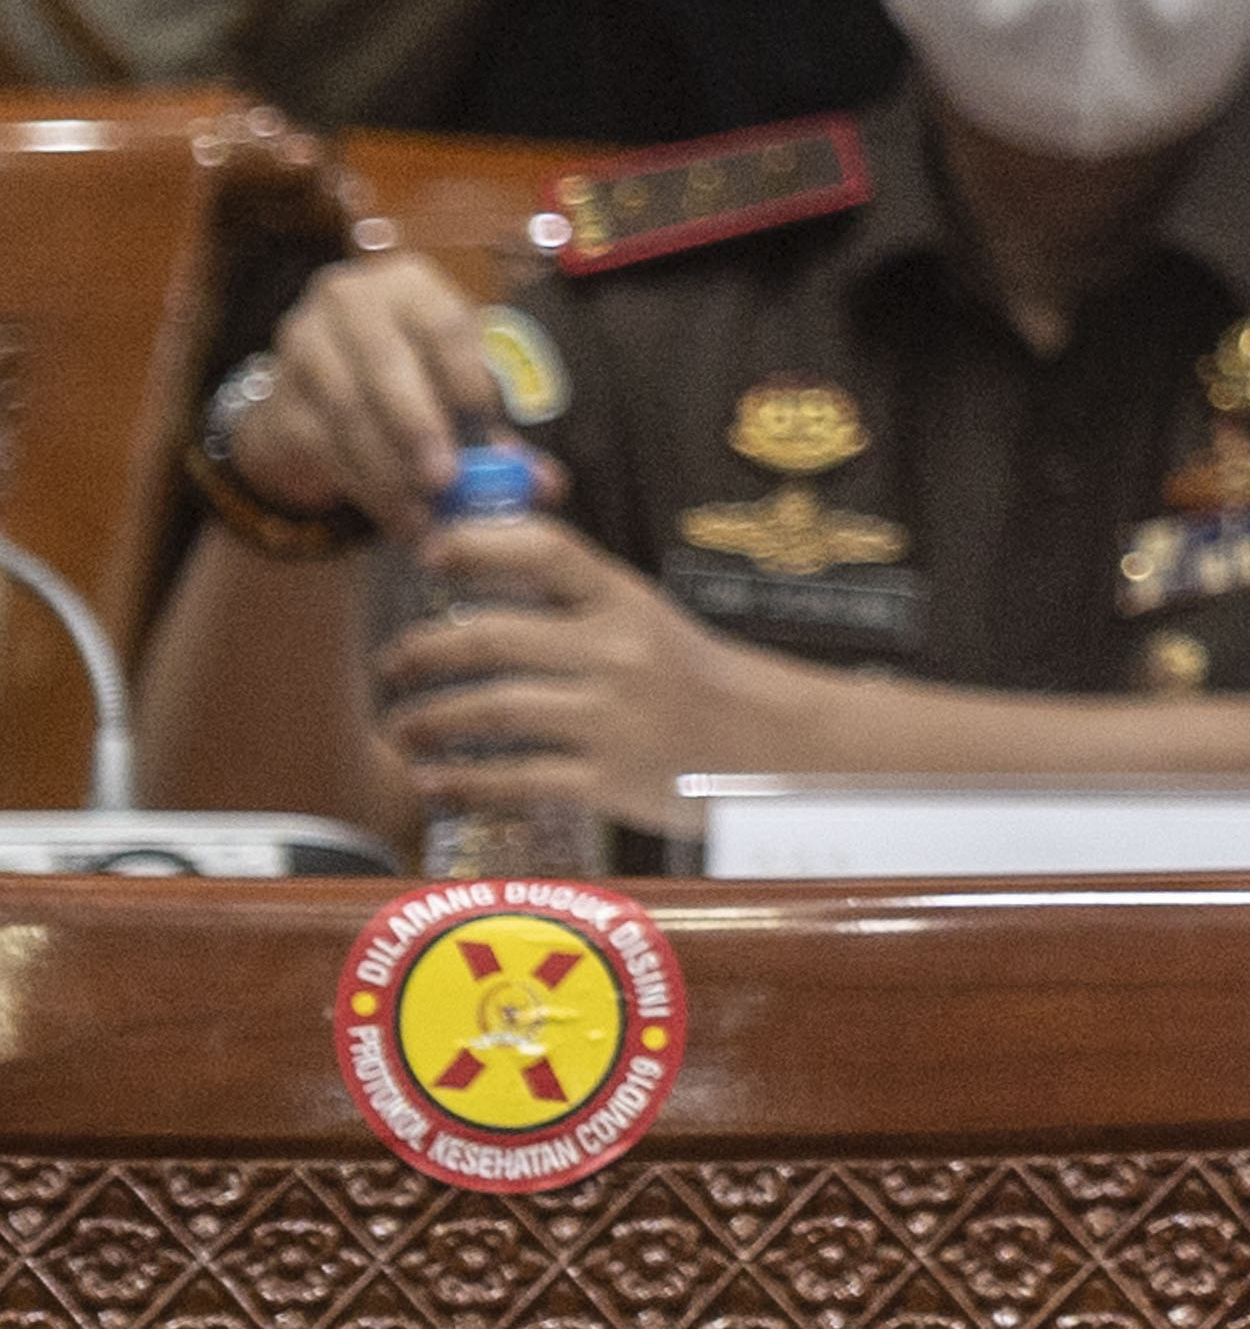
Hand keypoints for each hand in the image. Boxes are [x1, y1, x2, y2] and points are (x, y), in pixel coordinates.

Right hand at [246, 254, 556, 536]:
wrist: (317, 398)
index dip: (465, 379)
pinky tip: (395, 519)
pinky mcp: (276, 394)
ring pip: (348, 409)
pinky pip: (321, 444)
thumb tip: (547, 485)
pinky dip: (362, 486)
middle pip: (385, 363)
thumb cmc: (412, 386)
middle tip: (446, 482)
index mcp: (410, 286)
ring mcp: (302, 342)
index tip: (485, 435)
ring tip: (425, 518)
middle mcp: (349, 299)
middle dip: (417, 427)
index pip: (442, 323)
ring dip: (389, 471)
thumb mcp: (457, 397)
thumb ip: (499, 438)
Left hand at [374, 517, 790, 836]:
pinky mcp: (612, 780)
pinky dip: (464, 782)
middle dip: (424, 652)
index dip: (475, 547)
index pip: (544, 549)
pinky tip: (435, 781)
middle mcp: (619, 654)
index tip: (431, 557)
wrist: (773, 748)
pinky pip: (517, 779)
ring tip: (405, 727)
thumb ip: (572, 592)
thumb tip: (480, 557)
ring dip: (430, 720)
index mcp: (627, 602)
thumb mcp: (646, 618)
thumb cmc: (694, 681)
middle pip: (492, 638)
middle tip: (397, 664)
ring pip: (492, 711)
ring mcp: (615, 719)